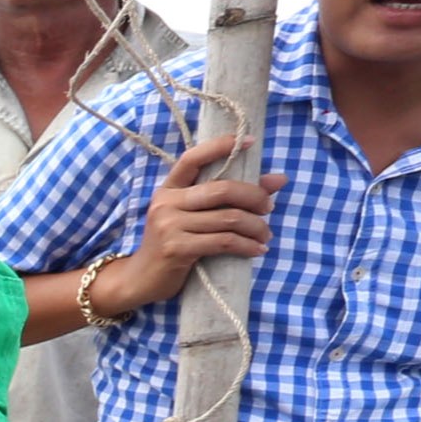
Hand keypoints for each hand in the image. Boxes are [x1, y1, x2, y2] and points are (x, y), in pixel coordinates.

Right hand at [119, 133, 282, 305]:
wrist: (141, 279)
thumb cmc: (174, 244)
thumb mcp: (195, 216)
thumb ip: (230, 197)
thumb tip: (279, 179)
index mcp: (168, 189)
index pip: (193, 159)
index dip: (221, 146)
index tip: (251, 142)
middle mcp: (166, 203)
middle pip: (222, 190)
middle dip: (254, 197)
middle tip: (269, 208)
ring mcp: (169, 226)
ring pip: (228, 219)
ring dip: (256, 227)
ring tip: (265, 235)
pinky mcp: (177, 248)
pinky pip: (223, 242)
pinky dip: (246, 246)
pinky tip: (257, 250)